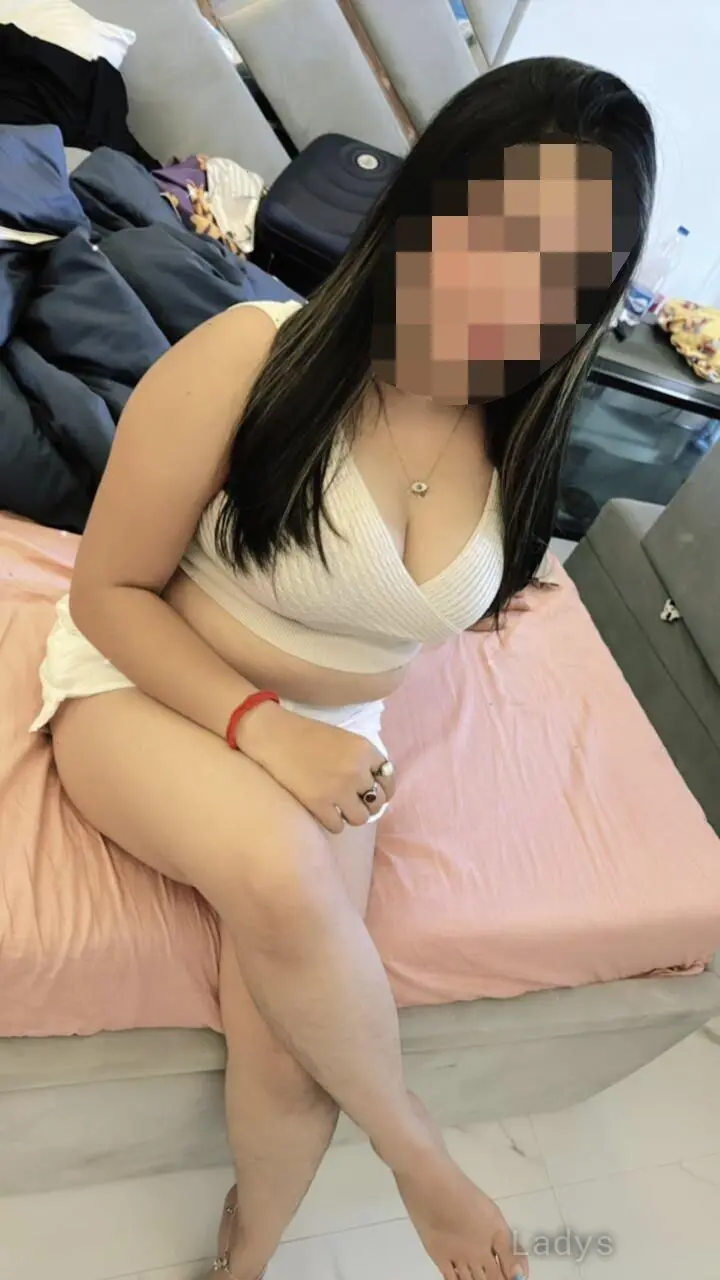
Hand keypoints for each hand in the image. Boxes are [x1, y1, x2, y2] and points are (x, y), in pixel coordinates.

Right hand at [235, 702, 396, 832]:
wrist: (274, 735)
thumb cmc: (307, 735)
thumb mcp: (344, 739)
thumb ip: (362, 760)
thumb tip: (374, 788)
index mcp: (365, 750)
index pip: (389, 779)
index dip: (383, 790)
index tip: (374, 795)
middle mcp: (357, 770)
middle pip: (377, 802)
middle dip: (366, 804)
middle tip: (352, 803)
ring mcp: (339, 789)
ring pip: (360, 818)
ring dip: (350, 815)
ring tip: (338, 809)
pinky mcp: (319, 804)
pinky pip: (338, 826)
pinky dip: (332, 822)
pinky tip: (323, 812)